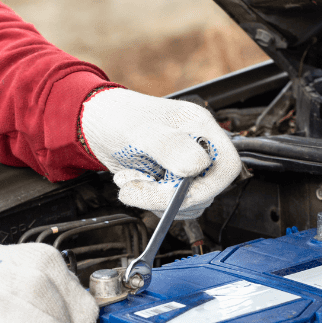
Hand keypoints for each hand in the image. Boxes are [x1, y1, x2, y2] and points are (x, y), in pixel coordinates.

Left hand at [79, 88, 240, 218]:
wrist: (94, 124)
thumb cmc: (116, 117)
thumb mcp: (140, 130)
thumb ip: (169, 146)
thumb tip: (196, 166)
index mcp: (200, 128)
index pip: (227, 167)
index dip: (204, 187)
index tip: (172, 192)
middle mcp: (198, 148)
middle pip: (208, 190)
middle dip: (170, 197)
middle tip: (136, 186)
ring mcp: (185, 165)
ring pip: (189, 202)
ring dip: (155, 200)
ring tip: (130, 180)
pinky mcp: (170, 181)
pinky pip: (172, 205)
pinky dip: (149, 201)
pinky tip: (132, 183)